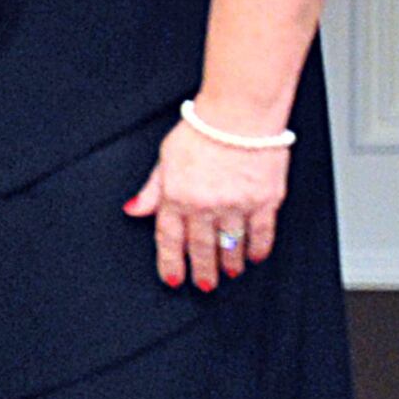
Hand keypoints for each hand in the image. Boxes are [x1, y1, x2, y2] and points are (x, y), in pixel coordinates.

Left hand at [125, 117, 287, 289]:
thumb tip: (133, 210)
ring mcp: (236, 205)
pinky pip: (261, 234)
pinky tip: (254, 256)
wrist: (240, 113)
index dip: (171, 263)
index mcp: (177, 196)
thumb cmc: (203, 129)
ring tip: (229, 272)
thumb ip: (152, 190)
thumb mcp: (166, 159)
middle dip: (201, 270)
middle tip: (204, 284)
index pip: (169, 239)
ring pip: (231, 246)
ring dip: (229, 263)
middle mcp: (205, 205)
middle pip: (201, 248)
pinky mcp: (265, 200)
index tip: (174, 279)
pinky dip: (258, 249)